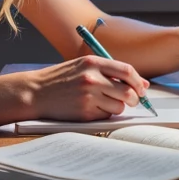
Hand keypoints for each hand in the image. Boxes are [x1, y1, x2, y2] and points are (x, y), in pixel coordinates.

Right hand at [18, 56, 151, 121]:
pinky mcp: (84, 113)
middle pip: (127, 92)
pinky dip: (104, 114)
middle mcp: (92, 79)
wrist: (36, 92)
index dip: (138, 81)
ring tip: (105, 103)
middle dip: (134, 99)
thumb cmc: (62, 78)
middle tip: (132, 101)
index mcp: (93, 63)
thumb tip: (142, 83)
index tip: (142, 88)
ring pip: (119, 107)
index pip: (127, 71)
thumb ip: (110, 71)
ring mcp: (88, 97)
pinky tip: (92, 108)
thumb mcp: (83, 66)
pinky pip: (106, 116)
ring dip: (117, 107)